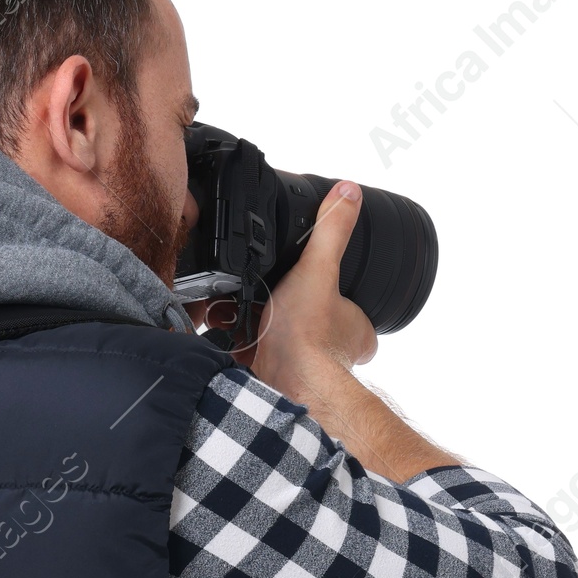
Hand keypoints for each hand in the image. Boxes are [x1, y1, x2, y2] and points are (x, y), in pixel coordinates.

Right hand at [206, 179, 458, 481]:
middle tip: (265, 289)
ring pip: (277, 337)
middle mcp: (331, 352)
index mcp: (354, 327)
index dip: (329, 291)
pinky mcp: (268, 376)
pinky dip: (236, 343)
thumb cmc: (307, 337)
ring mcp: (299, 367)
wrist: (280, 384)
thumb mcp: (318, 269)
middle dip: (283, 305)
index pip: (349, 305)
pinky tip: (223, 326)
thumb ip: (332, 231)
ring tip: (237, 303)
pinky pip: (250, 354)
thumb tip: (348, 192)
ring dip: (255, 322)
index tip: (309, 280)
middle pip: (306, 318)